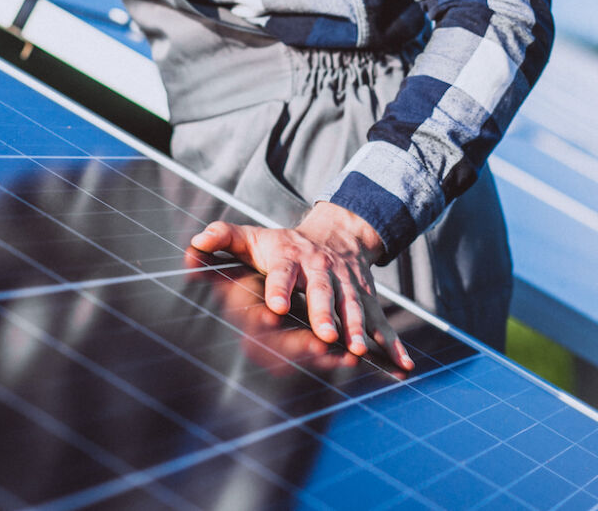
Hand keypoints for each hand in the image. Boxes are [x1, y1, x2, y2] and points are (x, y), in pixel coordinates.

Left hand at [190, 202, 414, 370]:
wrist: (338, 233)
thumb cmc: (284, 245)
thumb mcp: (254, 237)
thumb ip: (224, 237)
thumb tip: (195, 242)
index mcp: (292, 259)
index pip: (284, 274)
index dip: (280, 288)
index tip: (276, 305)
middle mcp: (322, 272)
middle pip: (324, 293)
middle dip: (326, 313)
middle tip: (326, 334)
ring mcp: (348, 287)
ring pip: (354, 309)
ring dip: (358, 330)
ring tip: (359, 350)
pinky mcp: (366, 301)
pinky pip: (381, 324)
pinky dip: (394, 345)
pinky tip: (402, 365)